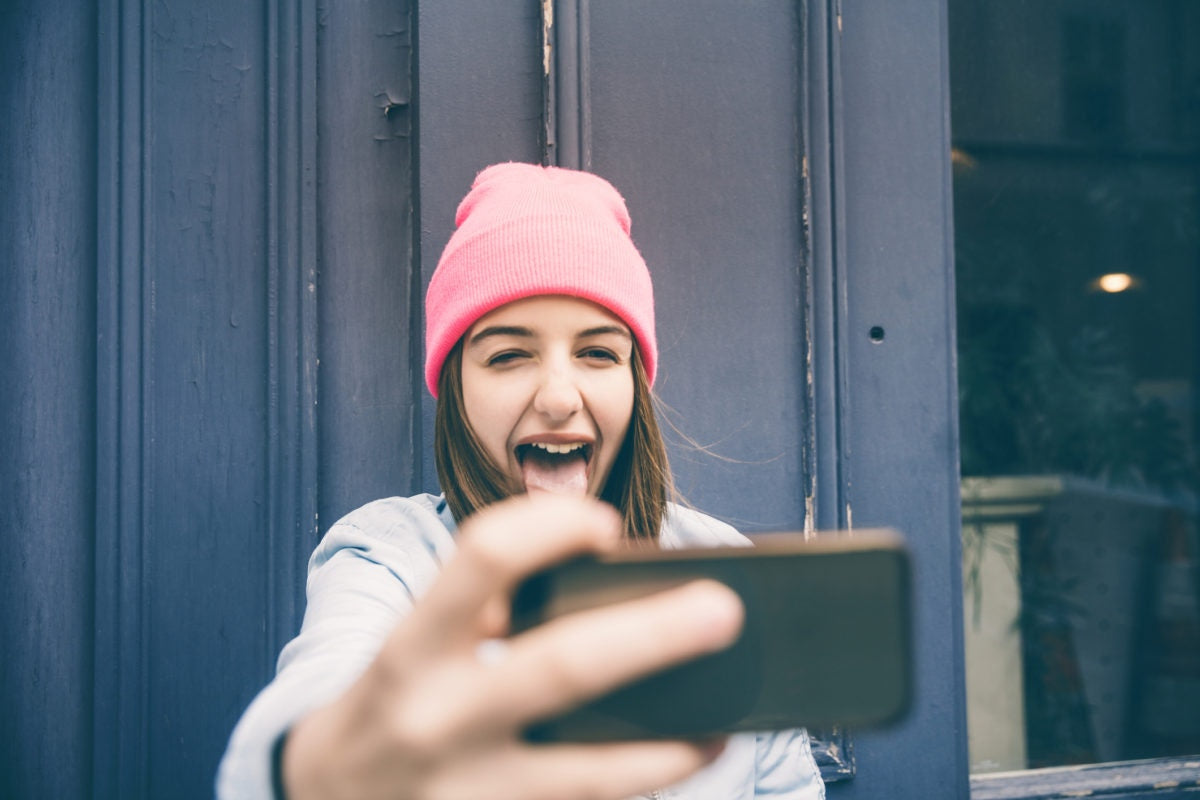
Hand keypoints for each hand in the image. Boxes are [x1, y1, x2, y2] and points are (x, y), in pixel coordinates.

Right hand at [282, 494, 743, 799]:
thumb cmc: (392, 705)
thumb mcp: (413, 648)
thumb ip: (482, 617)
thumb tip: (611, 600)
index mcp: (412, 648)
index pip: (483, 559)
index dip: (549, 528)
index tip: (605, 524)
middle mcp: (434, 718)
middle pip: (561, 669)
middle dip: (651, 637)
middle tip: (724, 609)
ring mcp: (463, 793)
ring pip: (589, 774)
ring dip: (668, 747)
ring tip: (723, 720)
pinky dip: (640, 787)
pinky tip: (681, 760)